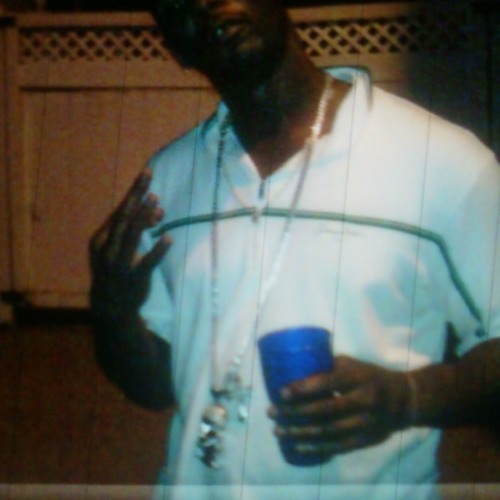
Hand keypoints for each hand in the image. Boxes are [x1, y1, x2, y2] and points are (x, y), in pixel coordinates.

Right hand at [89, 169, 170, 320]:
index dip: (134, 192)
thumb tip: (157, 208)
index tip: (147, 174)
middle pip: (123, 218)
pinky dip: (158, 250)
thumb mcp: (120, 249)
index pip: (120, 211)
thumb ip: (136, 228)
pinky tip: (169, 238)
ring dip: (144, 218)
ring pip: (131, 237)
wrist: (111, 307)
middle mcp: (107, 249)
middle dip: (136, 196)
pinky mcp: (134, 278)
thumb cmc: (116, 271)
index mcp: (101, 239)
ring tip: (157, 203)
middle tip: (149, 176)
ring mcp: (119, 264)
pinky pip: (146, 263)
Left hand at [268, 355, 409, 458]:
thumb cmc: (369, 376)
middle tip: (271, 412)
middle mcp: (363, 401)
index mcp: (358, 378)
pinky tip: (297, 445)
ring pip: (328, 432)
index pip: (327, 383)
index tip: (281, 392)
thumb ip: (328, 367)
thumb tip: (295, 366)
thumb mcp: (353, 364)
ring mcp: (366, 423)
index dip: (303, 389)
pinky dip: (315, 447)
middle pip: (324, 410)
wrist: (403, 400)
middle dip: (294, 413)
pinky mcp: (366, 440)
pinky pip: (338, 447)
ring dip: (299, 433)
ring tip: (278, 430)